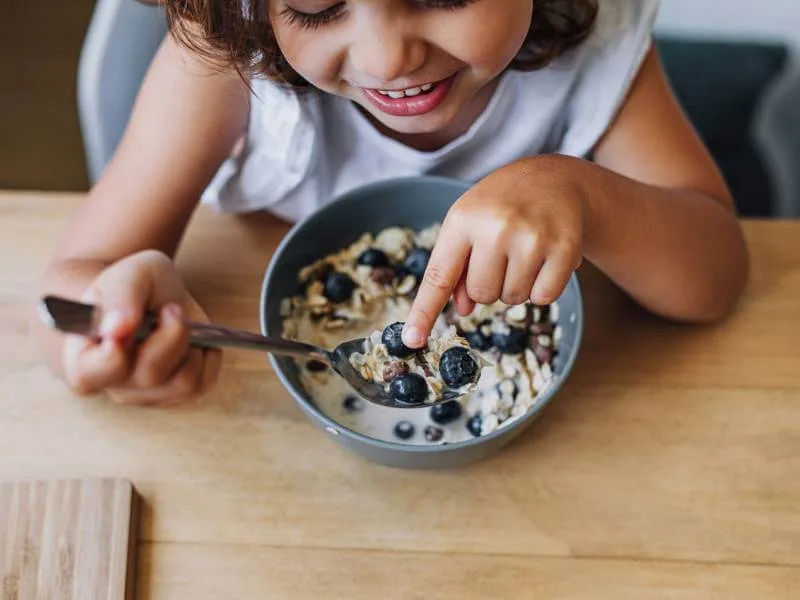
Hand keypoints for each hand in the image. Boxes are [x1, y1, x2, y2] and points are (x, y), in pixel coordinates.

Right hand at [62, 250, 221, 405]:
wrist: (150, 297)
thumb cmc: (133, 287)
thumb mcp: (129, 275)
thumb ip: (120, 298)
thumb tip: (117, 331)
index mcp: (83, 357)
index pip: (89, 375)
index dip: (111, 358)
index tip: (128, 329)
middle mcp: (112, 384)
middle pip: (150, 375)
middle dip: (171, 335)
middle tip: (171, 309)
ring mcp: (144, 395)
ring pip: (182, 382)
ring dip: (191, 345)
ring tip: (179, 321)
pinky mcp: (176, 395)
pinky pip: (204, 383)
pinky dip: (207, 356)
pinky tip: (195, 337)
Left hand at [402, 156, 587, 347]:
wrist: (555, 179)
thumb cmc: (502, 206)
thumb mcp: (469, 225)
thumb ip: (458, 267)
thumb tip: (462, 310)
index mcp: (463, 220)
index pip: (439, 276)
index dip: (424, 312)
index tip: (412, 339)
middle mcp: (496, 227)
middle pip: (482, 295)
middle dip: (490, 284)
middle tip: (502, 254)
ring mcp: (532, 238)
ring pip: (512, 299)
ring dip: (516, 285)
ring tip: (524, 251)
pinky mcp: (565, 249)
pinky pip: (543, 297)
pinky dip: (543, 287)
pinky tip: (545, 258)